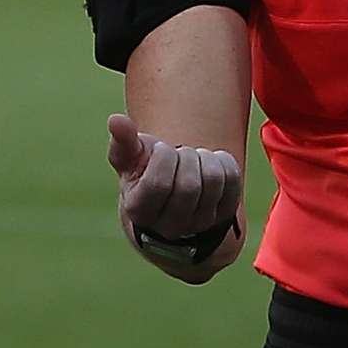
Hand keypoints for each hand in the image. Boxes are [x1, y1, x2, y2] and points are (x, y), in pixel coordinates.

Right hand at [107, 112, 242, 281]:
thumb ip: (122, 139)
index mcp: (140, 211)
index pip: (158, 184)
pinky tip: (208, 163)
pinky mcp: (224, 213)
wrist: (170, 193)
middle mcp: (170, 226)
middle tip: (179, 154)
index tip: (161, 150)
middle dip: (185, 156)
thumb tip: (116, 120)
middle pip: (189, 184)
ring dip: (204, 156)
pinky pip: (232, 179)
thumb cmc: (144, 170)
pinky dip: (222, 160)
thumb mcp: (129, 157)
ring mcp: (199, 223)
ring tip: (193, 158)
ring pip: (213, 180)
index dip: (163, 156)